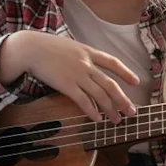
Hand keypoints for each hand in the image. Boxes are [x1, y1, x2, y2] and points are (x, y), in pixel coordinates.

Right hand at [0, 30, 139, 123]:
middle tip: (132, 112)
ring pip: (100, 95)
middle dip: (123, 100)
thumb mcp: (69, 45)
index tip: (136, 81)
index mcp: (87, 51)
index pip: (112, 62)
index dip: (126, 72)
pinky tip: (97, 119)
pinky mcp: (66, 85)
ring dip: (110, 109)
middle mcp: (86, 63)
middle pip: (110, 84)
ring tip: (117, 120)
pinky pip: (83, 101)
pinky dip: (92, 111)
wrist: (29, 48)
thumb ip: (80, 54)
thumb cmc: (46, 46)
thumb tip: (88, 63)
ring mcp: (77, 74)